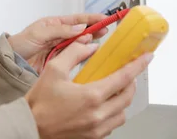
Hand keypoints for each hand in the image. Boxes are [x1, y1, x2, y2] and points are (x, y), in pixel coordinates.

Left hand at [8, 14, 108, 73]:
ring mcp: (60, 47)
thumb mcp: (39, 33)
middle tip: (107, 30)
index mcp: (54, 24)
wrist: (11, 62)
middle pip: (81, 31)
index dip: (91, 18)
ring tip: (100, 41)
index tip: (105, 17)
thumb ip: (60, 31)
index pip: (77, 19)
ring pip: (79, 43)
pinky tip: (90, 54)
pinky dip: (83, 54)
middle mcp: (60, 35)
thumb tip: (80, 27)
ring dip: (90, 42)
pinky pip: (74, 55)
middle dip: (94, 29)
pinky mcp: (60, 60)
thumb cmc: (20, 43)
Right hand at [24, 41, 151, 138]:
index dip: (137, 65)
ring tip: (114, 91)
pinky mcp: (93, 137)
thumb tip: (91, 46)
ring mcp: (97, 129)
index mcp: (91, 96)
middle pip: (127, 97)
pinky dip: (113, 113)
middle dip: (131, 83)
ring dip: (122, 100)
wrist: (30, 125)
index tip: (146, 58)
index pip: (123, 78)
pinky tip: (102, 106)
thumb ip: (74, 53)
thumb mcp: (54, 69)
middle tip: (126, 73)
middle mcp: (98, 115)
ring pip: (122, 113)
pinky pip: (112, 124)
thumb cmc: (39, 101)